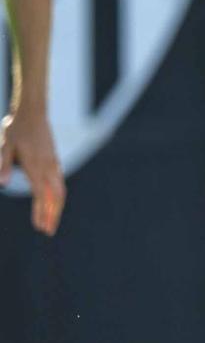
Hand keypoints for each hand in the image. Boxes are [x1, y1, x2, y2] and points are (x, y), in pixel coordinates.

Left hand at [0, 105, 64, 234]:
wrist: (33, 111)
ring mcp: (54, 163)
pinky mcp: (54, 160)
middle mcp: (48, 167)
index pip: (40, 195)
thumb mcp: (3, 145)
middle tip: (48, 231)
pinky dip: (58, 196)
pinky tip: (54, 201)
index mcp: (36, 166)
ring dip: (56, 207)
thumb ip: (3, 164)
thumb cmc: (15, 128)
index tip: (39, 227)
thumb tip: (1, 184)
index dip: (40, 213)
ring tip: (52, 220)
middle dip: (52, 215)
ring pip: (60, 191)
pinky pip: (59, 182)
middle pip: (55, 197)